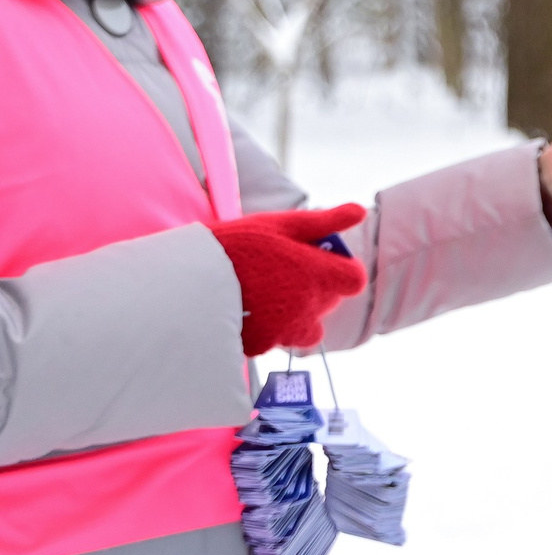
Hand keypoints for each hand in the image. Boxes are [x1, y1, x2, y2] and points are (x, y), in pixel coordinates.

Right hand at [211, 204, 368, 355]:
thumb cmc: (239, 243)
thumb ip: (325, 222)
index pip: (354, 280)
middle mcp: (309, 306)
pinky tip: (249, 311)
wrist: (189, 274)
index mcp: (319, 274)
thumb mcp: (282, 224)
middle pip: (329, 305)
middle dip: (315, 291)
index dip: (341, 271)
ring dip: (296, 316)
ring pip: (307, 330)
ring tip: (266, 295)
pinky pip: (276, 341)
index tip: (321, 262)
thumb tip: (360, 211)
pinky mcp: (264, 344)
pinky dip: (268, 330)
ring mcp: (287, 328)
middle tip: (283, 274)